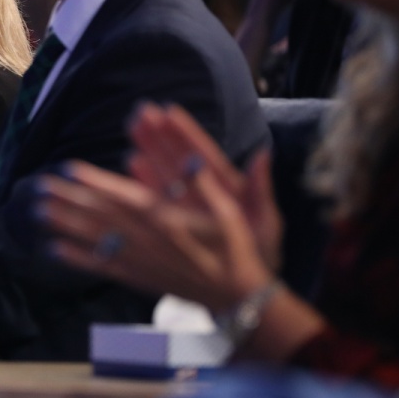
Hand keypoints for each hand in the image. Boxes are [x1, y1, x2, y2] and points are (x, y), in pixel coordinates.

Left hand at [38, 154, 273, 312]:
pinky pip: (102, 267)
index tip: (70, 168)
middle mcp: (146, 240)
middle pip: (101, 215)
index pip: (124, 196)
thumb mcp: (228, 211)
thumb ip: (205, 183)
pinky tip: (54, 249)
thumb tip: (193, 157)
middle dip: (69, 199)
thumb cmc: (234, 248)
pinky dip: (78, 259)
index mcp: (166, 220)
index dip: (96, 181)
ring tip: (38, 211)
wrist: (236, 297)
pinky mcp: (137, 277)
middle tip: (39, 186)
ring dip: (65, 224)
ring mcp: (139, 261)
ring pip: (95, 239)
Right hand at [124, 103, 282, 271]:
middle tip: (141, 112)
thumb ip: (260, 189)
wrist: (248, 286)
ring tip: (133, 127)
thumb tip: (263, 154)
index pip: (202, 154)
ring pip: (164, 173)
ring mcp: (187, 205)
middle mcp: (203, 191)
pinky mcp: (176, 221)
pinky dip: (144, 182)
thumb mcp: (266, 221)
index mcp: (226, 188)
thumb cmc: (261, 251)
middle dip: (160, 134)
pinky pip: (156, 198)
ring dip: (149, 150)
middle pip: (177, 158)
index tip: (168, 111)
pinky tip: (131, 164)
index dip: (186, 133)